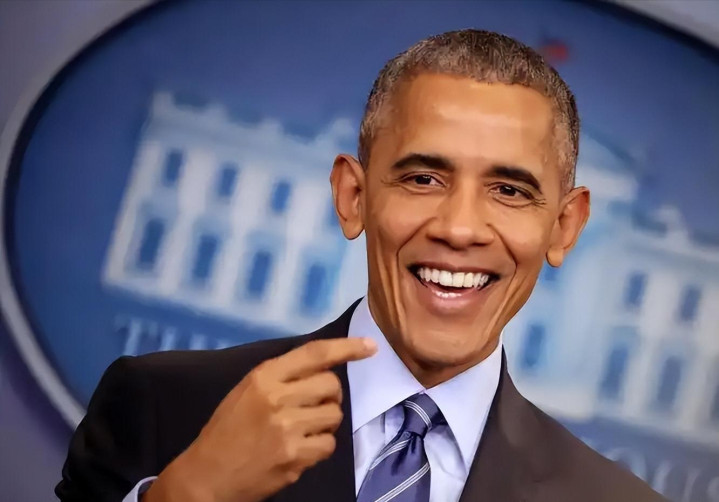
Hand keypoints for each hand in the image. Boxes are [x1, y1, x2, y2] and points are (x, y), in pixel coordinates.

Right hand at [144, 337, 376, 501]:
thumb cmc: (227, 430)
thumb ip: (282, 377)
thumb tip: (325, 367)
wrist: (206, 476)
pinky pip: (328, 444)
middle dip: (330, 396)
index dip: (346, 347)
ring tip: (302, 430)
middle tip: (313, 407)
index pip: (315, 354)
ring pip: (335, 416)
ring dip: (325, 423)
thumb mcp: (246, 391)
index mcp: (264, 376)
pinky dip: (320, 447)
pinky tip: (299, 449)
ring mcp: (287, 428)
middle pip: (331, 385)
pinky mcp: (294, 456)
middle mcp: (277, 397)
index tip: (370, 345)